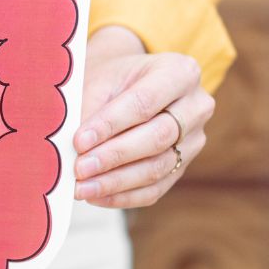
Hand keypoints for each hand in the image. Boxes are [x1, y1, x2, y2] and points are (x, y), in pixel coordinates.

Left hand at [73, 26, 213, 208]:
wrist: (129, 85)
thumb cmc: (113, 80)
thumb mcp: (101, 80)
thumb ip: (90, 109)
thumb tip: (73, 148)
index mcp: (180, 72)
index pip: (144, 102)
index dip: (111, 125)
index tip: (79, 141)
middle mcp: (196, 106)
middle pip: (158, 137)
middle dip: (114, 156)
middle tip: (80, 168)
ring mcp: (194, 140)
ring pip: (157, 168)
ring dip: (116, 182)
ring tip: (82, 187)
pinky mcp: (183, 167)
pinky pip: (155, 190)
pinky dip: (122, 197)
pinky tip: (95, 196)